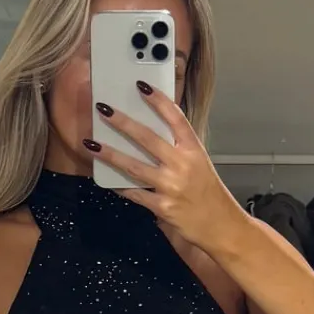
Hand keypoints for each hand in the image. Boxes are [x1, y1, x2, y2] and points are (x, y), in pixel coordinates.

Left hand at [88, 84, 242, 254]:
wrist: (222, 227)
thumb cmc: (209, 195)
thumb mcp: (200, 165)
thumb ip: (178, 151)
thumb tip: (150, 137)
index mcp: (194, 150)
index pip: (175, 118)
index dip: (158, 101)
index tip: (141, 86)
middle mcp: (182, 165)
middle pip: (148, 138)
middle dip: (123, 122)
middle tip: (104, 109)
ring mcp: (171, 186)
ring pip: (134, 166)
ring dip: (110, 154)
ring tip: (91, 144)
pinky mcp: (163, 207)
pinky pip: (135, 194)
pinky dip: (120, 187)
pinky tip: (106, 180)